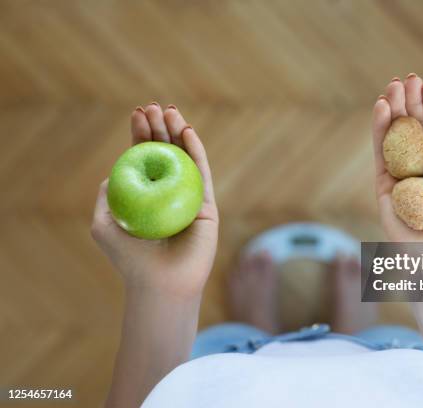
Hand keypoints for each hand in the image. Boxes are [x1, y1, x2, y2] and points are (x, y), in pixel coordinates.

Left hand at [91, 104, 218, 298]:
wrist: (160, 282)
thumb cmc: (129, 258)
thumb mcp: (103, 224)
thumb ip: (105, 197)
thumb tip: (112, 172)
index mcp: (147, 197)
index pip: (144, 159)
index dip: (141, 135)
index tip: (137, 113)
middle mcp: (169, 194)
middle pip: (165, 153)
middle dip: (159, 128)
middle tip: (152, 107)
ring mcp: (189, 198)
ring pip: (185, 158)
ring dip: (178, 132)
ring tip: (169, 112)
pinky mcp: (207, 206)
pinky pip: (202, 173)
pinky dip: (195, 150)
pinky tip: (187, 131)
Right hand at [372, 76, 422, 241]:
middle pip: (415, 126)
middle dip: (410, 102)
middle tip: (406, 78)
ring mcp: (402, 173)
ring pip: (396, 134)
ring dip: (394, 108)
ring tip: (392, 85)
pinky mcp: (384, 183)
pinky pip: (381, 151)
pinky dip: (379, 128)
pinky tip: (381, 107)